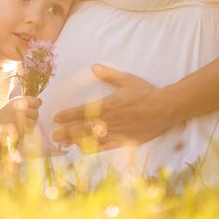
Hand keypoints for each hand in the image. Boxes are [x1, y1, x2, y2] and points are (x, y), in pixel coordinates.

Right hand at [0, 96, 41, 134]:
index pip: (35, 102)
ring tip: (24, 122)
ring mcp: (20, 121)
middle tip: (26, 116)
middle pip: (36, 113)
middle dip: (33, 115)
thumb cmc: (7, 111)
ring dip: (30, 123)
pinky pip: (29, 130)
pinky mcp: (19, 130)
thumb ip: (29, 101)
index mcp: (19, 101)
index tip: (30, 107)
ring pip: (34, 123)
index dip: (35, 105)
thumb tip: (41, 101)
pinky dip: (26, 129)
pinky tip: (21, 127)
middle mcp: (20, 110)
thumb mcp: (16, 102)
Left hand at [52, 64, 172, 150]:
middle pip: (83, 128)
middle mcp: (108, 120)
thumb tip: (94, 67)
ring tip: (65, 144)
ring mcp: (115, 132)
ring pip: (92, 139)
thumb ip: (109, 75)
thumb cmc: (145, 92)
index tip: (56, 117)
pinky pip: (106, 147)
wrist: (164, 108)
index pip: (82, 111)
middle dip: (67, 132)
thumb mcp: (127, 79)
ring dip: (77, 141)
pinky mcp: (124, 141)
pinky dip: (94, 149)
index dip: (68, 115)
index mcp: (107, 105)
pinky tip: (85, 150)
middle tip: (54, 135)